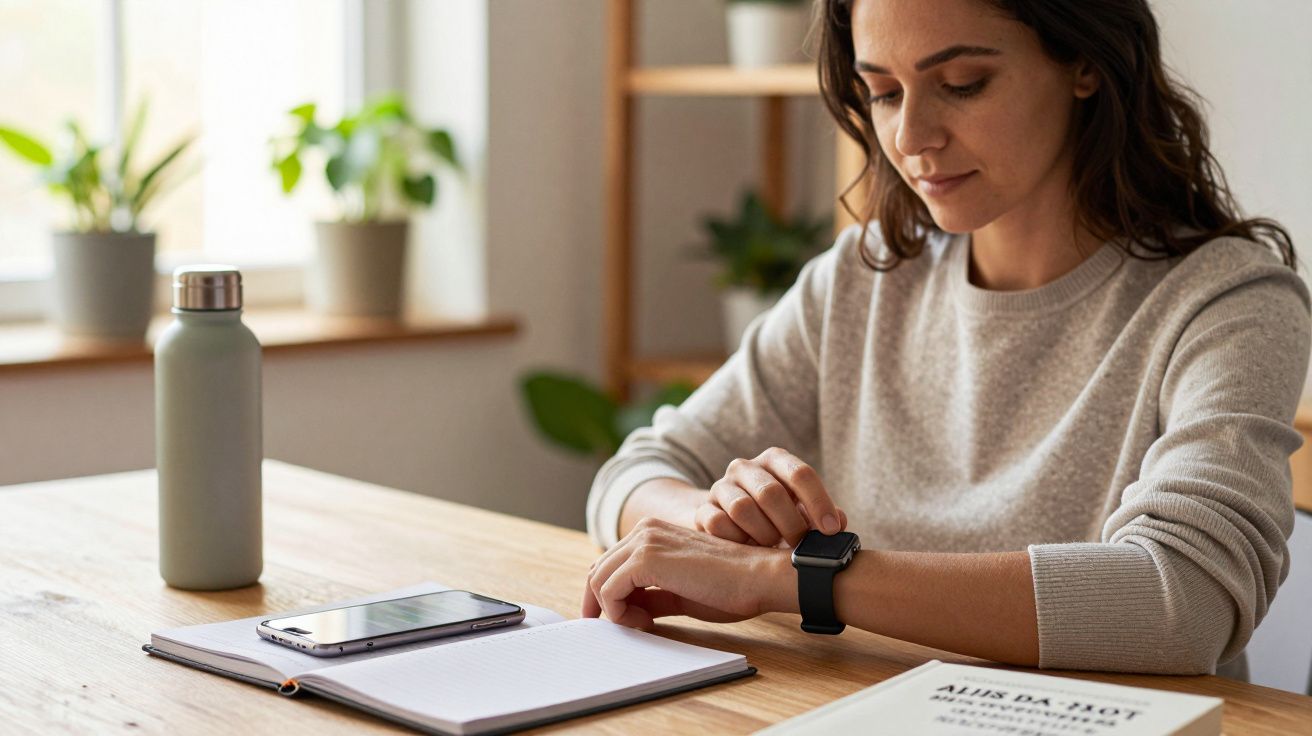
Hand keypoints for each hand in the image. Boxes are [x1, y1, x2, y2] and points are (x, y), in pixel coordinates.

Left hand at [582, 518, 790, 628]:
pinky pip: (609, 591)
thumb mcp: (681, 593)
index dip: (608, 595)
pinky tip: (645, 622)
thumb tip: (627, 612)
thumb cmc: (730, 587)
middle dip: (601, 604)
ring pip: (599, 580)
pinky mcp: (646, 559)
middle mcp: (644, 530)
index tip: (623, 620)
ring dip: (612, 610)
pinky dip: (618, 612)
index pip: (610, 563)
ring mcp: (644, 541)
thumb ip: (652, 597)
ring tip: (641, 625)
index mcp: (653, 532)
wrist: (758, 577)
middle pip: (598, 570)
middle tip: (623, 628)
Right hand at [693, 447, 846, 546]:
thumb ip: (822, 517)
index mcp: (774, 460)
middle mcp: (744, 467)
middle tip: (800, 546)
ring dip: (764, 534)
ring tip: (773, 546)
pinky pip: (719, 524)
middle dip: (791, 525)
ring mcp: (720, 487)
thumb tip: (840, 523)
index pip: (799, 473)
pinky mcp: (703, 509)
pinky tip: (747, 549)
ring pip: (743, 508)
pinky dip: (737, 541)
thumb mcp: (801, 512)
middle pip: (771, 493)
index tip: (831, 530)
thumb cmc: (776, 518)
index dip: (819, 502)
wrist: (728, 522)